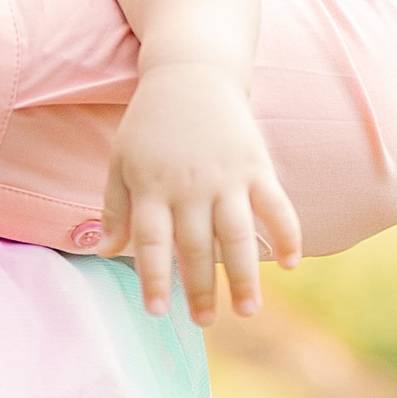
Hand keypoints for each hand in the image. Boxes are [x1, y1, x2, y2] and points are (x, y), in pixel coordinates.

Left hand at [97, 64, 302, 322]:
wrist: (192, 73)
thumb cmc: (150, 123)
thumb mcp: (121, 161)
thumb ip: (115, 208)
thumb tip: (105, 253)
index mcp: (152, 186)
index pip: (152, 242)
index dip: (154, 278)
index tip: (157, 312)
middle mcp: (189, 186)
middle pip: (195, 247)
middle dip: (200, 289)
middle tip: (204, 323)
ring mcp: (226, 177)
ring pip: (236, 235)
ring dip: (244, 276)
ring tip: (248, 311)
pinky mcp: (257, 165)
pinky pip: (275, 205)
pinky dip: (287, 234)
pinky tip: (291, 264)